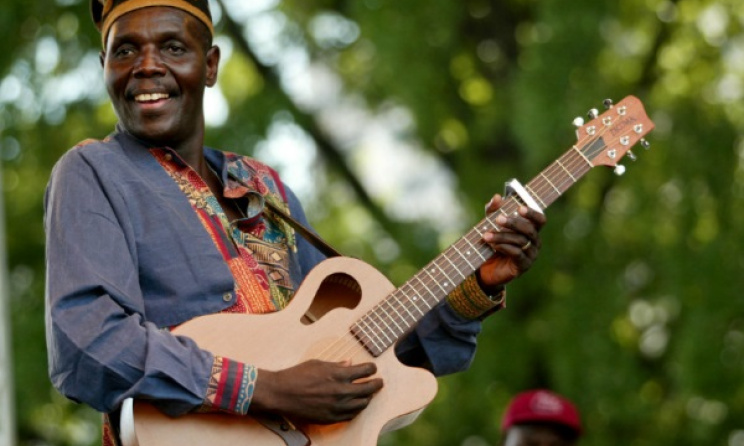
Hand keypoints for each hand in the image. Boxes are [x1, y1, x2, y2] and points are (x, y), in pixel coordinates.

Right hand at [251, 359, 382, 423]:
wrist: (281, 393)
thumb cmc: (297, 375)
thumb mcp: (318, 364)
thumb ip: (336, 365)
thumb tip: (350, 363)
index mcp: (338, 374)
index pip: (365, 371)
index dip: (372, 368)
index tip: (373, 368)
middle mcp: (340, 391)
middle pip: (368, 388)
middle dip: (377, 384)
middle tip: (379, 382)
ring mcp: (336, 406)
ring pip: (362, 404)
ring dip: (368, 398)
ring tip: (369, 394)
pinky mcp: (331, 418)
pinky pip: (351, 415)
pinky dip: (357, 409)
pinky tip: (357, 405)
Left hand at [478, 194, 545, 288]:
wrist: (486, 268)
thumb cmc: (492, 242)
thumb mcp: (490, 224)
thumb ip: (493, 210)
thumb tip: (497, 197)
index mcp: (531, 230)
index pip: (540, 219)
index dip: (532, 213)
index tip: (520, 208)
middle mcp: (534, 242)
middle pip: (530, 229)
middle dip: (513, 223)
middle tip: (498, 219)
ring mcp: (531, 254)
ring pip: (520, 241)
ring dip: (502, 236)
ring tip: (486, 235)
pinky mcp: (523, 266)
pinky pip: (517, 253)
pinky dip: (504, 247)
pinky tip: (493, 245)